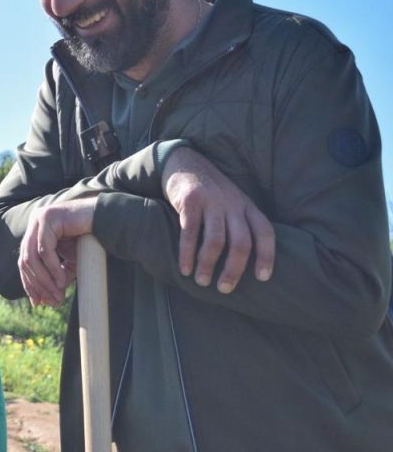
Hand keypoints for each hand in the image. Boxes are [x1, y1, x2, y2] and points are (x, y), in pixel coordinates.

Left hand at [19, 198, 95, 305]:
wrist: (106, 221)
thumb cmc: (88, 241)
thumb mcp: (69, 263)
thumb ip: (55, 278)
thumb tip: (43, 302)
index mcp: (34, 232)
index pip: (24, 262)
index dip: (29, 283)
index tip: (37, 303)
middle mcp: (33, 223)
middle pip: (25, 260)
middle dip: (37, 284)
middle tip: (51, 301)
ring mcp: (39, 218)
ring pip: (32, 256)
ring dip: (44, 279)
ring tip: (57, 294)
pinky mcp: (49, 217)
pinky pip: (45, 249)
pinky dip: (51, 268)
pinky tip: (61, 282)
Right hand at [162, 146, 274, 292]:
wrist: (185, 163)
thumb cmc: (211, 191)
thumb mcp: (233, 201)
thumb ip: (241, 223)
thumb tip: (246, 260)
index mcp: (247, 206)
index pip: (264, 232)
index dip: (267, 256)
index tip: (262, 278)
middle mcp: (232, 204)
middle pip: (241, 242)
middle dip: (233, 270)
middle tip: (225, 289)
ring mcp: (211, 202)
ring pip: (216, 240)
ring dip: (208, 265)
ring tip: (202, 281)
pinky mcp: (190, 202)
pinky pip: (190, 233)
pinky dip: (187, 254)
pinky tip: (185, 268)